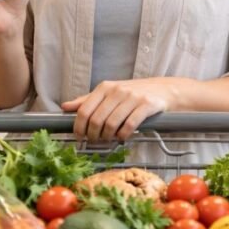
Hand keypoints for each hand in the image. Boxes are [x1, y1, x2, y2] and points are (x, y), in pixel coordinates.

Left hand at [61, 78, 178, 142]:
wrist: (163, 90)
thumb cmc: (132, 93)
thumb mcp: (108, 93)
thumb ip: (87, 101)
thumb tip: (65, 107)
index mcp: (105, 87)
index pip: (84, 110)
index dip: (79, 128)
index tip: (79, 138)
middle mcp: (117, 90)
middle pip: (96, 120)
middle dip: (94, 136)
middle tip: (96, 141)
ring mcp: (132, 97)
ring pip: (111, 125)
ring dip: (108, 137)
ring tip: (109, 139)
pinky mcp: (146, 105)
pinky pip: (129, 126)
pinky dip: (123, 136)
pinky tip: (123, 137)